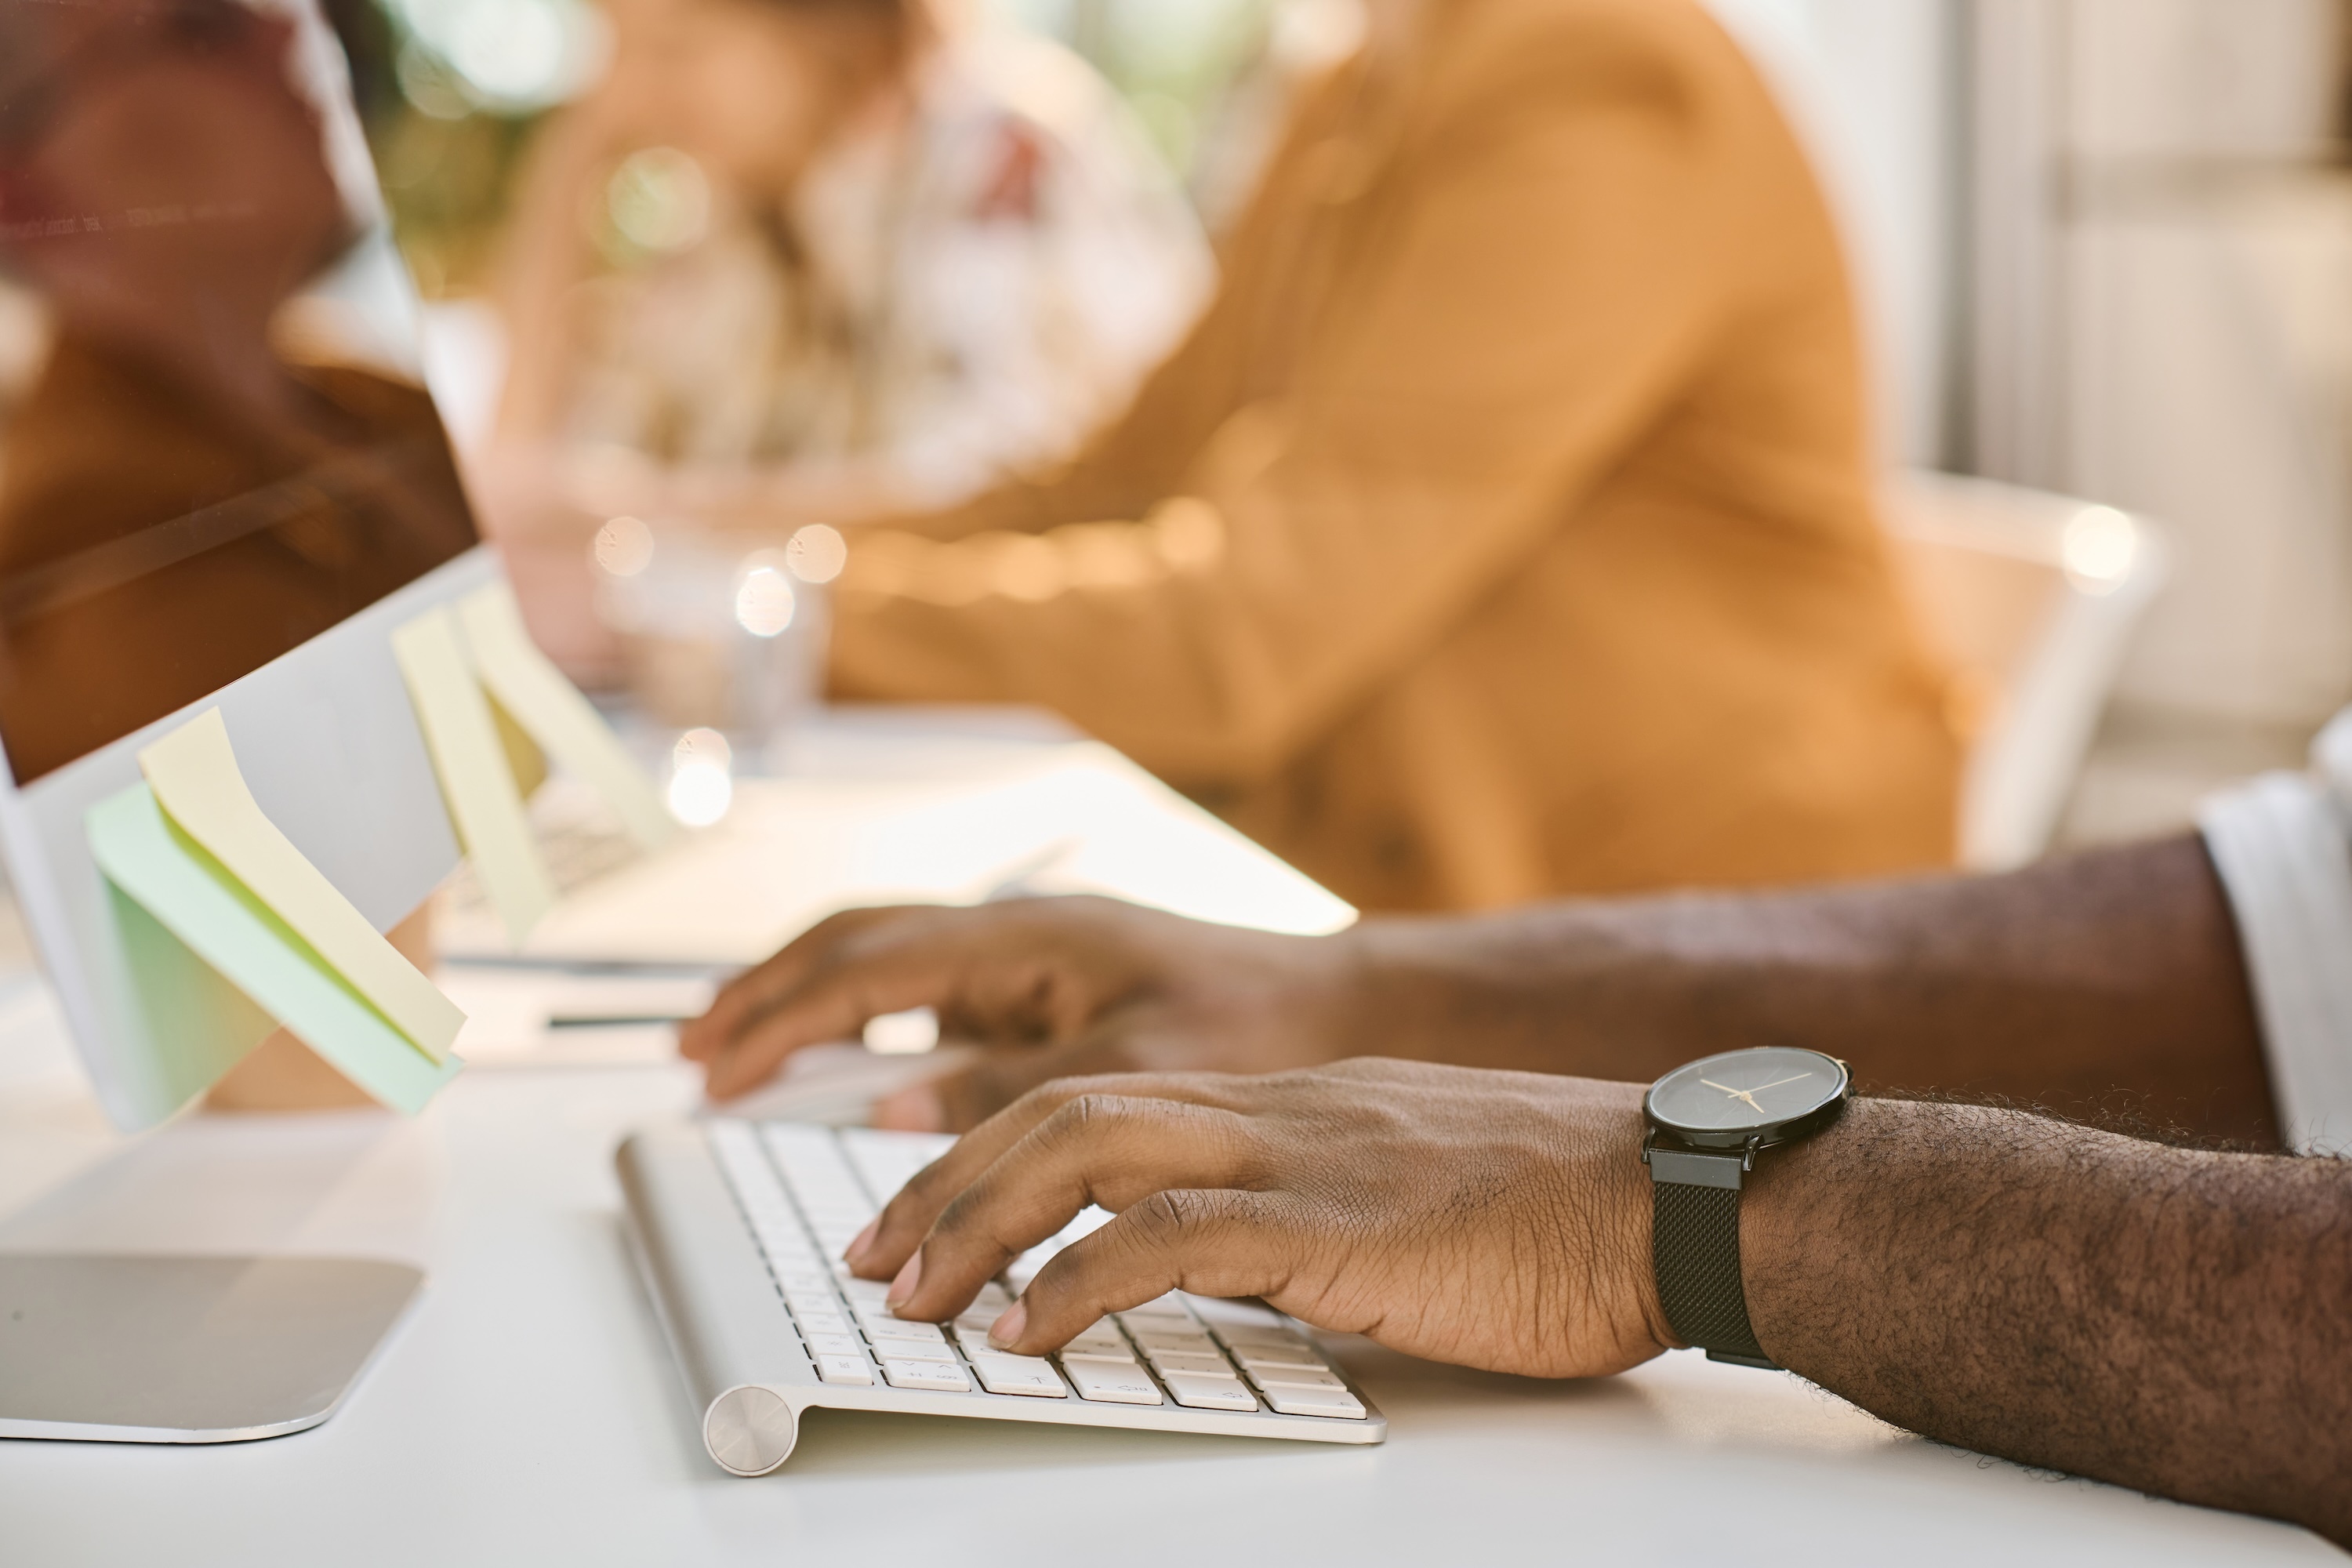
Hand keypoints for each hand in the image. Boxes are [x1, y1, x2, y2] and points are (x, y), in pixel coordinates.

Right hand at [679, 896, 1362, 1128]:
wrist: (1342, 1002)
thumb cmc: (1255, 1025)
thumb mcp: (1140, 1072)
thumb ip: (1013, 1088)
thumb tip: (892, 1111)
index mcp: (1029, 935)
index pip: (870, 967)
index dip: (781, 1016)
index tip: (714, 1065)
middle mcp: (1017, 929)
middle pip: (858, 943)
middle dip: (768, 992)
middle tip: (694, 1050)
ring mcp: (1030, 951)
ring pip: (888, 959)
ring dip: (811, 1000)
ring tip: (741, 1050)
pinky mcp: (1048, 982)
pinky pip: (933, 992)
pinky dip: (872, 1021)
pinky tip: (854, 1068)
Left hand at [842, 1058, 1670, 1378]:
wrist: (1675, 1191)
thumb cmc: (1560, 1209)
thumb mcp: (1401, 1196)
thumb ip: (1305, 1209)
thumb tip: (1218, 1263)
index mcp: (1287, 1104)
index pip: (1103, 1095)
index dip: (995, 1146)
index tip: (926, 1209)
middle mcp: (1275, 1110)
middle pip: (1065, 1106)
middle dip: (947, 1176)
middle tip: (873, 1254)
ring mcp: (1302, 1154)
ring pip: (1091, 1148)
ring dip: (978, 1218)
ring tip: (910, 1291)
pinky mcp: (1336, 1221)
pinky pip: (1173, 1236)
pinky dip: (1077, 1279)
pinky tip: (1025, 1327)